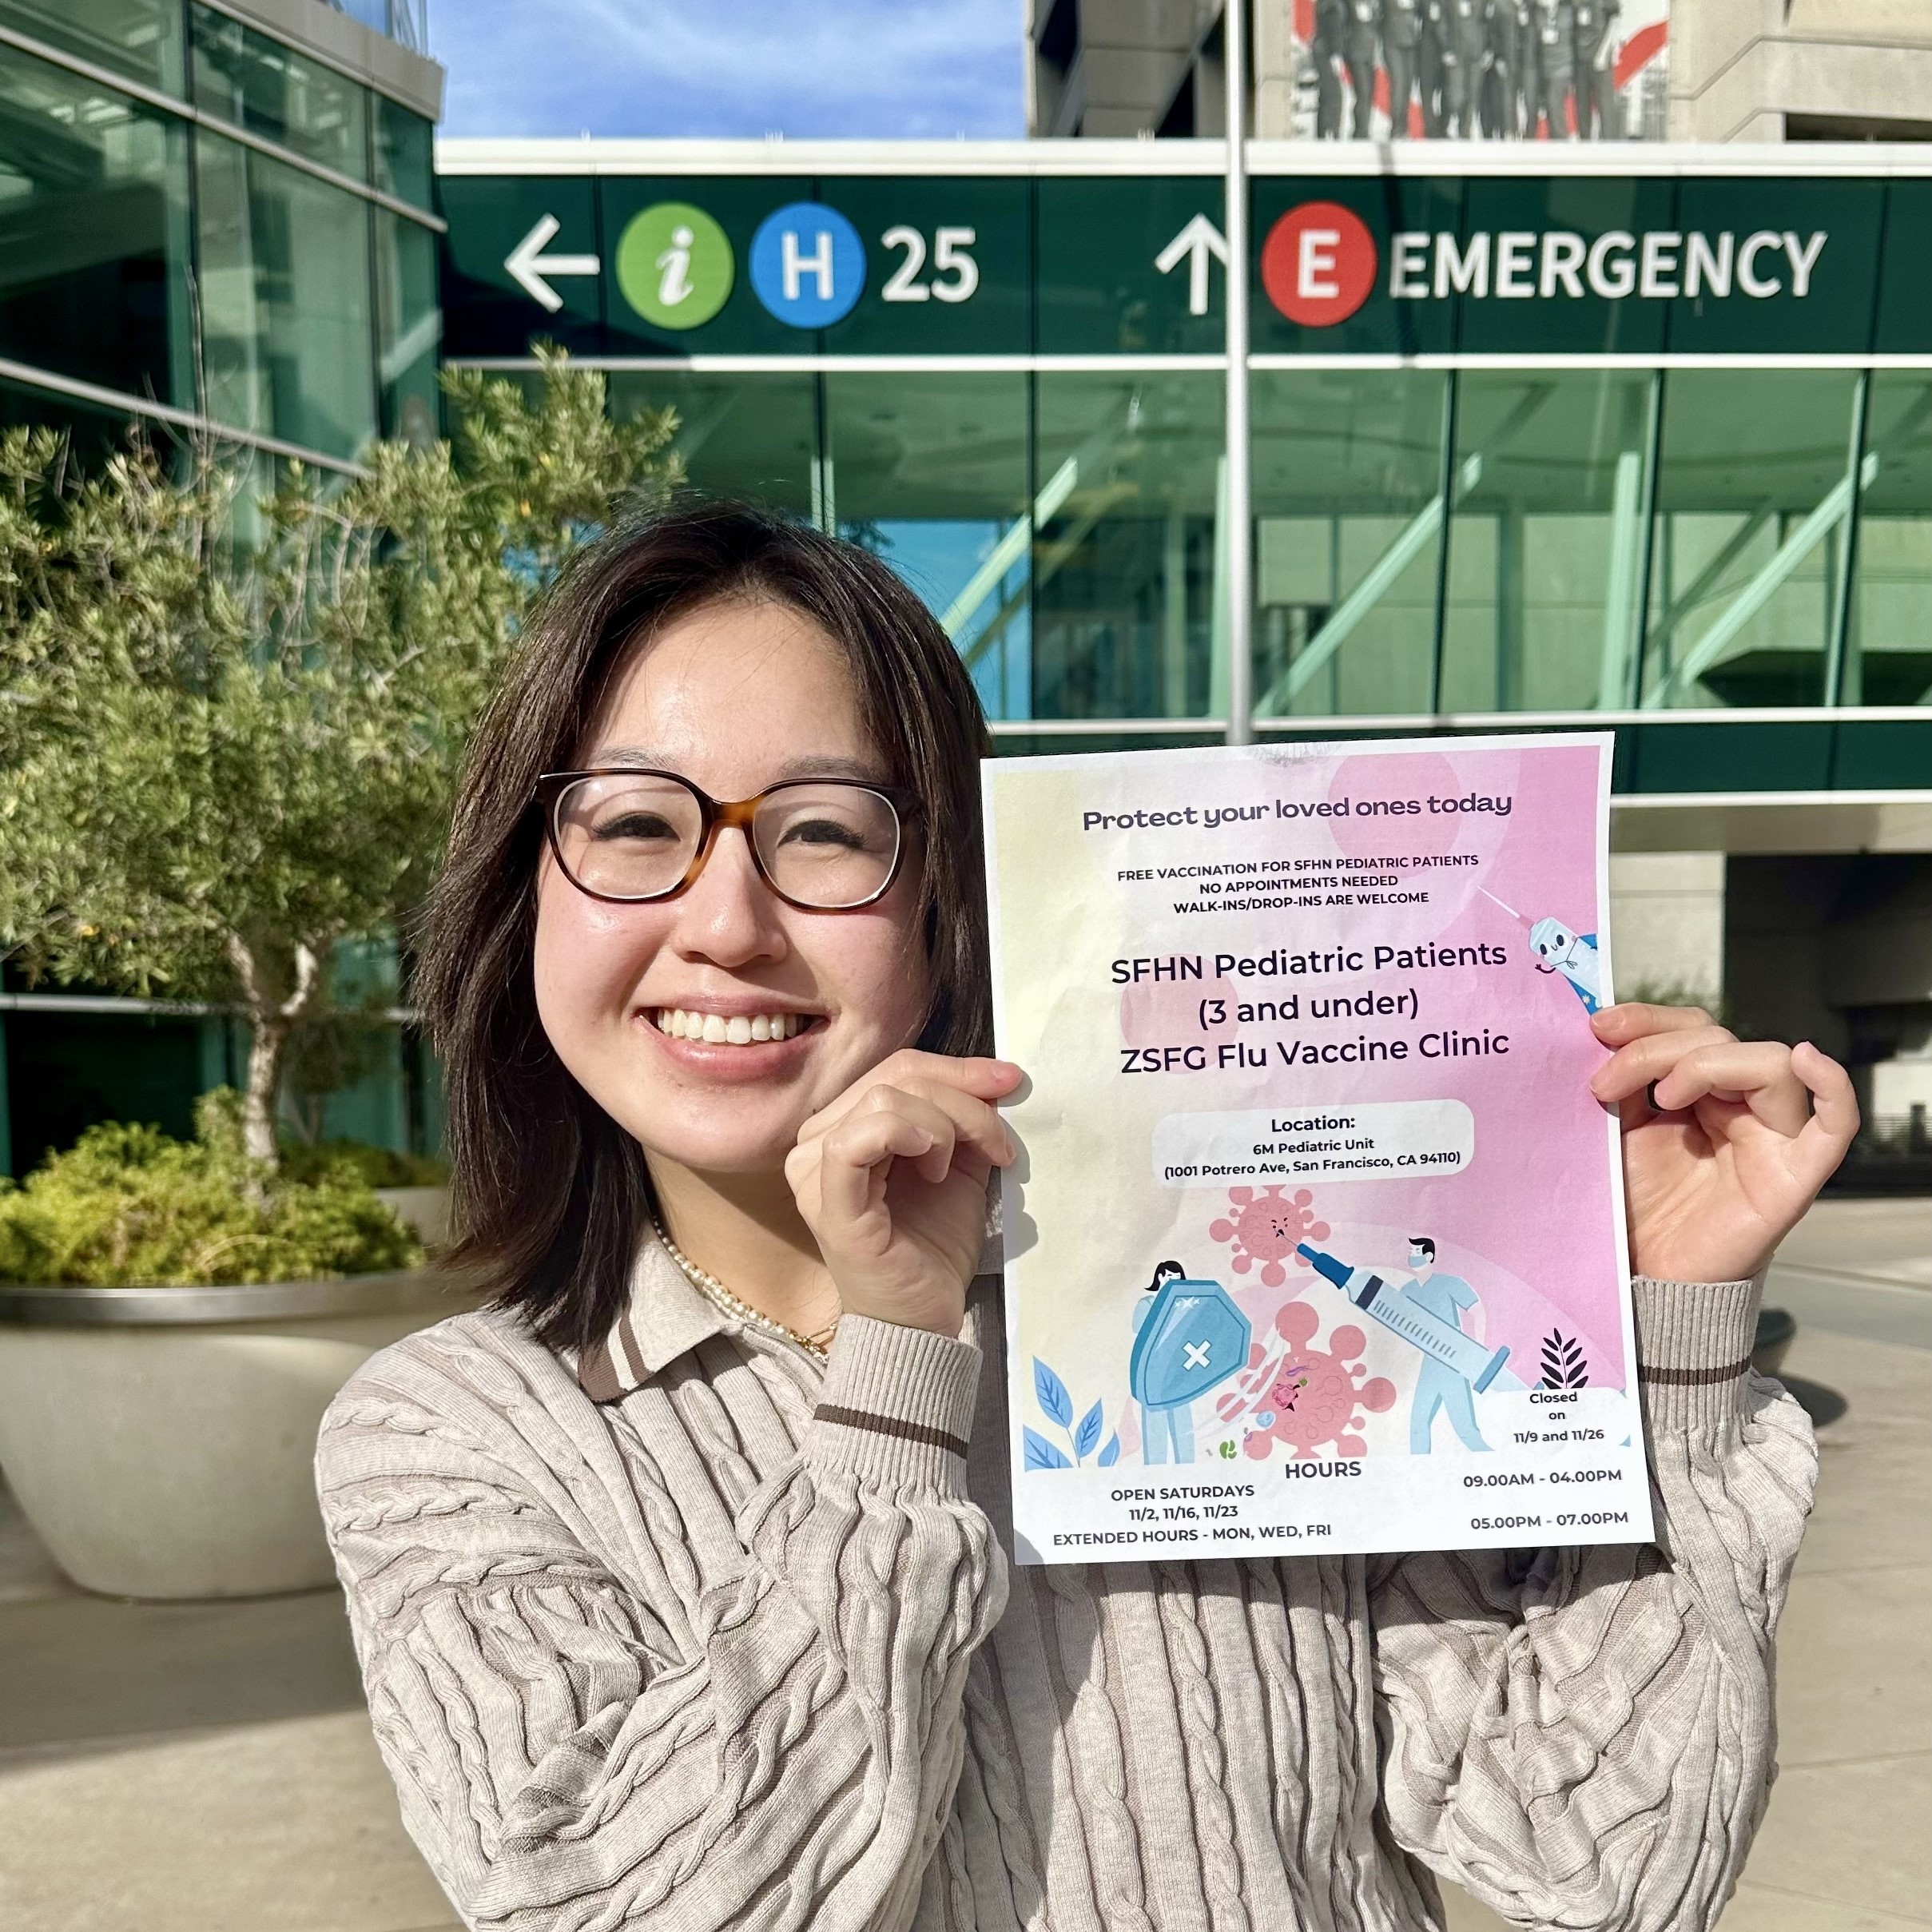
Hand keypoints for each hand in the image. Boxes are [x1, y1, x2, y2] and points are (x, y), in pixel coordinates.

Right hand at [785, 1051, 1021, 1337]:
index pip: (899, 1069)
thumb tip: (997, 1077)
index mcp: (843, 1127)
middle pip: (896, 1079)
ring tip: (952, 1170)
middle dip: (962, 1101)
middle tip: (998, 1145)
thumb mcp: (960, 1166)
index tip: (1011, 1083)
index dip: (960, 1069)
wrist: (923, 1319)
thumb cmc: (933, 1246)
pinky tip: (933, 1167)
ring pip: (883, 1101)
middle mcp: (816, 1143)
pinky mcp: (828, 1205)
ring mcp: (814, 1173)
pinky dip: (906, 1137)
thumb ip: (965, 1119)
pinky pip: (855, 1142)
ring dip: (941, 1127)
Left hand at [1589, 1003, 1858, 1283]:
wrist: (1640, 1273)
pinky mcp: (1793, 1175)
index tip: (1599, 1026)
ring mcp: (1771, 1138)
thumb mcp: (1617, 1130)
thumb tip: (1601, 1028)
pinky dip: (1833, 1086)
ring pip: (1768, 1064)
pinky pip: (1836, 1125)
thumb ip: (1622, 1082)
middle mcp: (1741, 1108)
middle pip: (1721, 1042)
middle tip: (1605, 1083)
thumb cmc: (1632, 1204)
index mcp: (1700, 1092)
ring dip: (1707, 1064)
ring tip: (1663, 1096)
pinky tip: (1807, 1060)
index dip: (1649, 1019)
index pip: (1692, 1030)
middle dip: (1657, 1048)